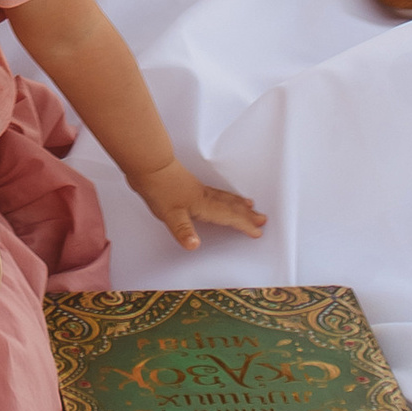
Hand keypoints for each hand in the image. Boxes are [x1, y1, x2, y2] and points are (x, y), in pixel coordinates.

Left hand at [126, 157, 267, 250]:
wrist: (148, 164)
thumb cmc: (159, 188)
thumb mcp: (169, 214)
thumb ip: (183, 231)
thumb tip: (194, 246)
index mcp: (203, 205)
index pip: (228, 217)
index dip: (243, 225)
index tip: (257, 232)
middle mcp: (204, 197)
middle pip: (231, 206)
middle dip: (247, 214)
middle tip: (263, 219)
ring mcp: (197, 189)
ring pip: (224, 198)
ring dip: (238, 204)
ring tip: (249, 204)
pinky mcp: (190, 185)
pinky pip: (215, 193)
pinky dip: (224, 196)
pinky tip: (218, 197)